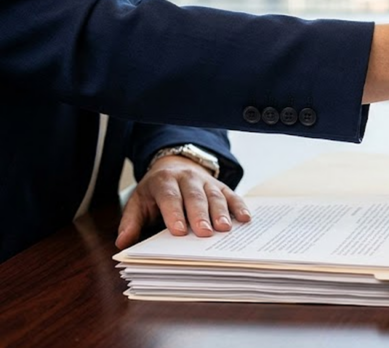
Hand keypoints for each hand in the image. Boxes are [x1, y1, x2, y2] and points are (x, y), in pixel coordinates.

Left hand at [116, 155, 250, 248]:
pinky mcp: (221, 186)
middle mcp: (187, 178)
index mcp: (164, 181)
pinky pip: (232, 195)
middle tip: (205, 232)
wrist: (175, 166)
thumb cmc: (156, 191)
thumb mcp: (139, 201)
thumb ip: (132, 221)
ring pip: (215, 196)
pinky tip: (245, 218)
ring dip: (221, 212)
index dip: (174, 213)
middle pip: (195, 196)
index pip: (169, 196)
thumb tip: (122, 242)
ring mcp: (206, 181)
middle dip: (200, 215)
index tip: (179, 230)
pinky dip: (239, 206)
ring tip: (225, 228)